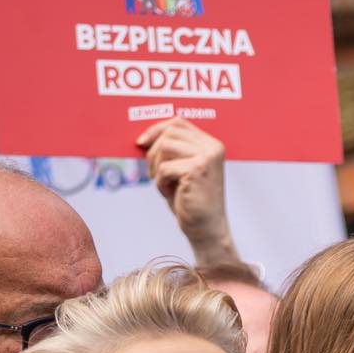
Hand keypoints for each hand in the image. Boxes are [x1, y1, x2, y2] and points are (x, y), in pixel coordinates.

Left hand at [136, 117, 238, 267]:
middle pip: (170, 132)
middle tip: (155, 174)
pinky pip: (164, 168)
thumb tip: (143, 138)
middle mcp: (213, 148)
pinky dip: (160, 183)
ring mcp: (207, 157)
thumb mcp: (181, 170)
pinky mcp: (197, 170)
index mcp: (212, 145)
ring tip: (165, 184)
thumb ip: (171, 151)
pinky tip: (171, 193)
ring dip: (156, 167)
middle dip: (154, 152)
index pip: (179, 123)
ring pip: (165, 147)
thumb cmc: (191, 201)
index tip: (141, 143)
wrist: (206, 229)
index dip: (156, 129)